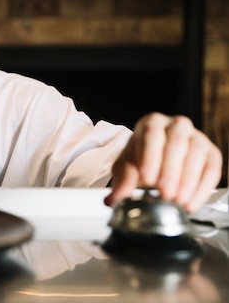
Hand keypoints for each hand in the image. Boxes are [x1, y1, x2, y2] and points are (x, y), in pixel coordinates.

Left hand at [104, 113, 222, 212]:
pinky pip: (211, 169)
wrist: (157, 158)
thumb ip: (123, 180)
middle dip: (170, 172)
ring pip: (196, 155)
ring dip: (188, 181)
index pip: (151, 135)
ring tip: (177, 201)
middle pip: (176, 143)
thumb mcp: (127, 166)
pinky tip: (191, 202)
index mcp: (152, 123)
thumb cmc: (141, 157)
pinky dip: (202, 189)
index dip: (150, 157)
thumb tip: (114, 199)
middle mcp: (176, 126)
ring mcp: (197, 138)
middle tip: (165, 194)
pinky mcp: (211, 154)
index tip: (147, 179)